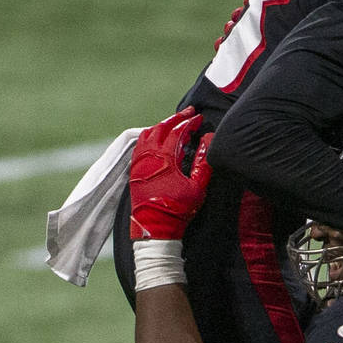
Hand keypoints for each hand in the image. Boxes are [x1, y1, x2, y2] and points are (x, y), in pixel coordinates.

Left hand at [130, 108, 213, 240]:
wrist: (155, 229)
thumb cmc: (178, 209)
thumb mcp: (198, 187)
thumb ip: (204, 162)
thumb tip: (208, 139)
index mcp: (165, 158)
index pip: (177, 131)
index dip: (190, 123)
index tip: (199, 118)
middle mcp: (148, 156)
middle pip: (161, 128)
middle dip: (175, 119)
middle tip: (188, 113)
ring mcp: (139, 162)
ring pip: (147, 134)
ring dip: (161, 126)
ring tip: (173, 123)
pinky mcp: (134, 170)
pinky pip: (139, 145)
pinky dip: (149, 136)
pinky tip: (156, 138)